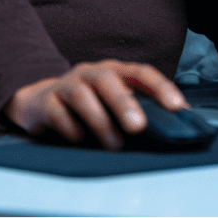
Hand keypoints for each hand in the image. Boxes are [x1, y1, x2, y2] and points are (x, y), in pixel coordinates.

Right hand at [5, 60, 186, 150]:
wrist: (39, 103)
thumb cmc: (88, 105)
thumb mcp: (114, 103)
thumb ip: (141, 109)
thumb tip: (178, 122)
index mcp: (114, 72)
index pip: (141, 73)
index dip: (160, 87)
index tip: (177, 106)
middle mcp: (91, 73)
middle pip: (108, 80)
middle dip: (124, 103)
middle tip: (138, 126)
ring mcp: (66, 85)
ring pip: (82, 96)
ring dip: (100, 121)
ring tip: (114, 145)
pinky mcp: (46, 101)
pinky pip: (58, 114)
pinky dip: (71, 129)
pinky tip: (80, 141)